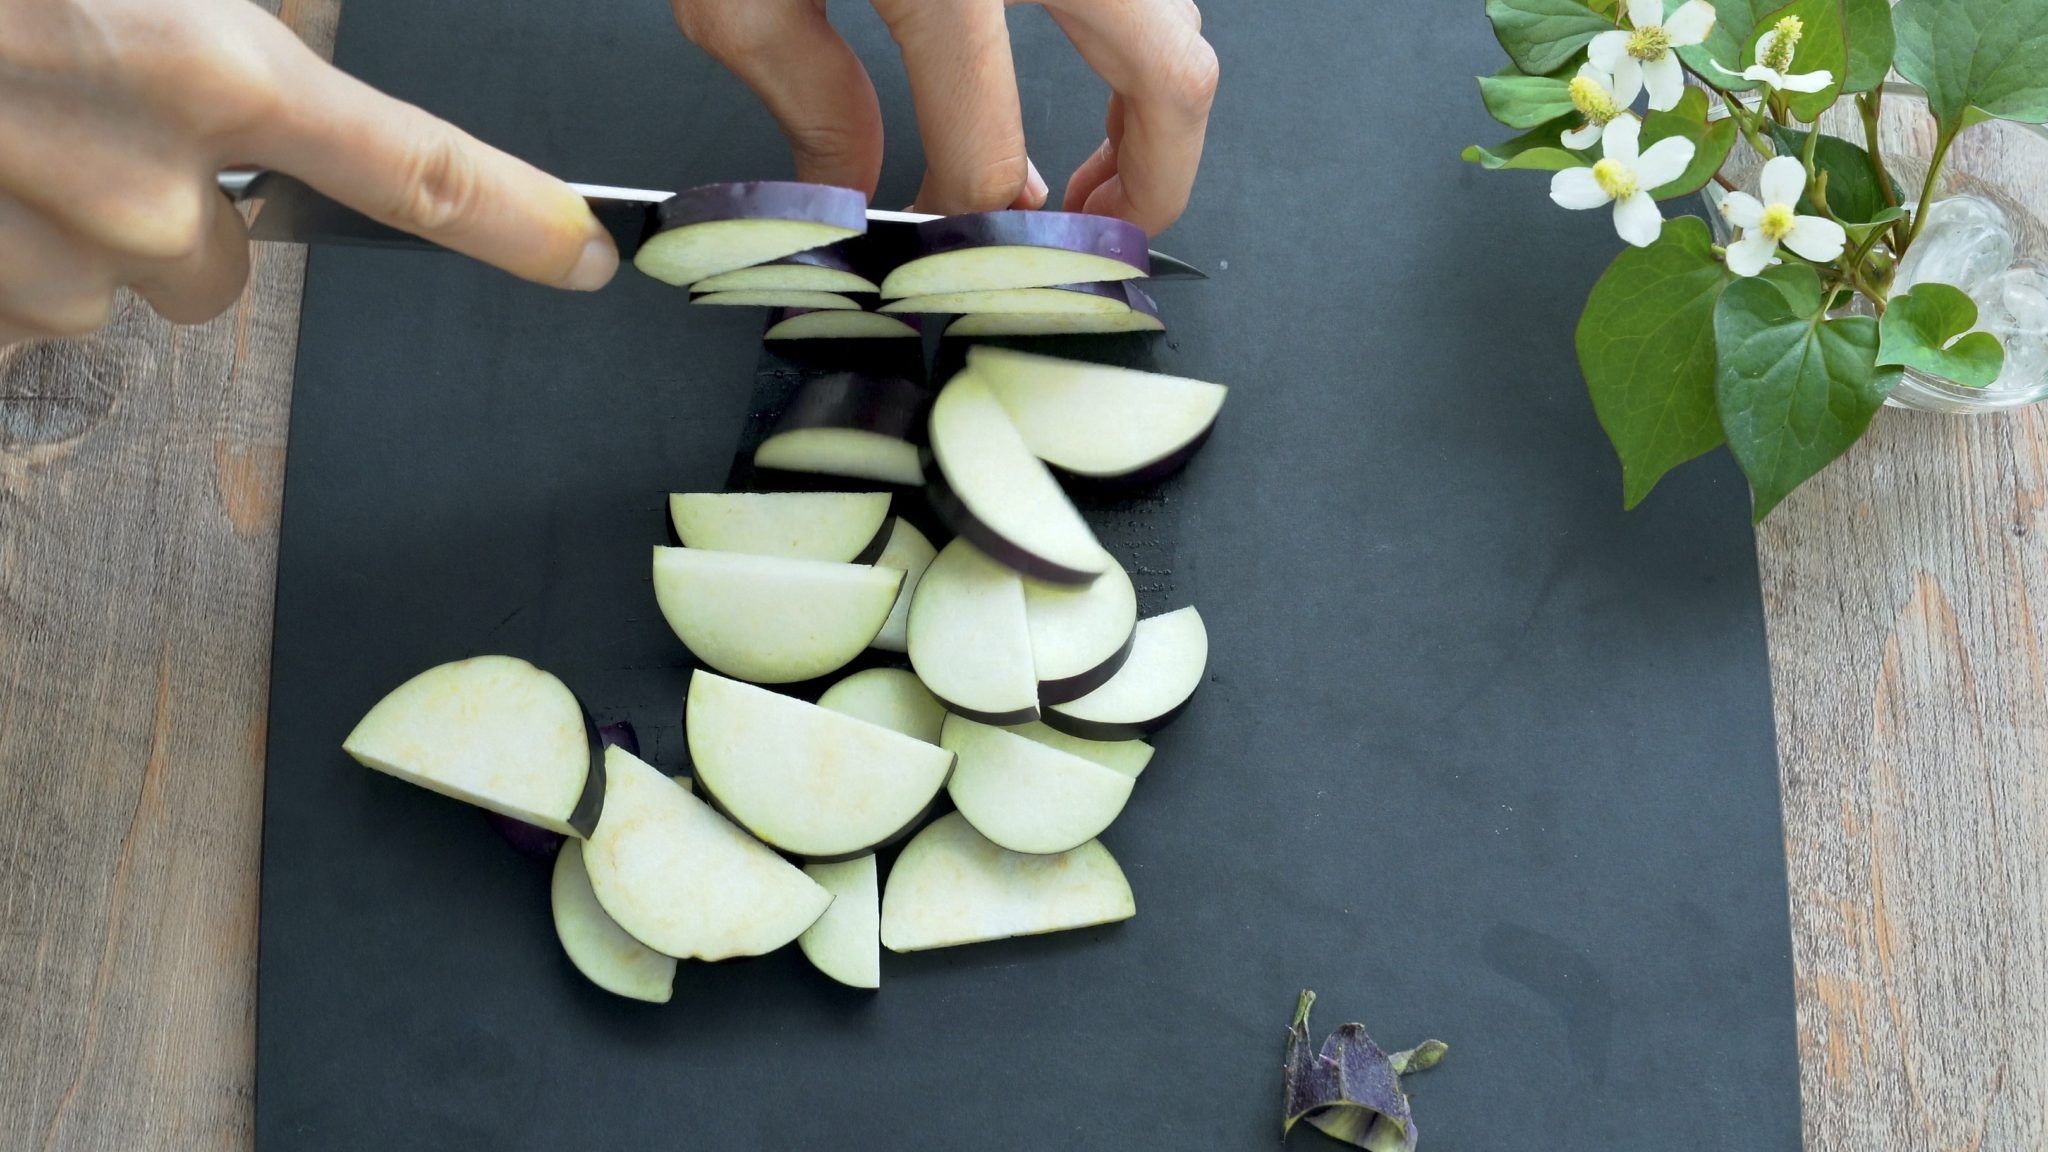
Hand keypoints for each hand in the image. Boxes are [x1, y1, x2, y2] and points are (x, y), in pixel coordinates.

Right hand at [0, 0, 617, 346]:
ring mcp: (47, 265)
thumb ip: (239, 1)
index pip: (423, 177)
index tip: (586, 260)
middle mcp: (150, 195)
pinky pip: (20, 307)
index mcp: (215, 76)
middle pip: (220, 258)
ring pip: (111, 287)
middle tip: (78, 98)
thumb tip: (286, 38)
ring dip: (67, 223)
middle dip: (172, 199)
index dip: (520, 222)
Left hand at [672, 0, 1217, 234]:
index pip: (988, 149)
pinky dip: (1143, 27)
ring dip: (1155, 98)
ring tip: (1098, 155)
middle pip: (1170, 80)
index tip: (961, 249)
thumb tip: (857, 179)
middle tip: (1101, 229)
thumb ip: (801, 90)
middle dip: (1153, 183)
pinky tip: (1091, 53)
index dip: (980, 228)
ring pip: (1180, 15)